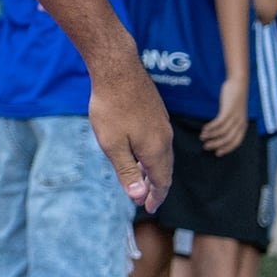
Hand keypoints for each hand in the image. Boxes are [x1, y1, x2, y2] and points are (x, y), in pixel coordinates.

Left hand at [87, 38, 171, 212]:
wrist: (117, 68)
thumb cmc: (111, 106)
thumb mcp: (112, 144)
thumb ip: (126, 170)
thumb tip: (136, 196)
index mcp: (155, 149)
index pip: (161, 182)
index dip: (155, 197)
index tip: (148, 208)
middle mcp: (164, 138)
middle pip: (165, 169)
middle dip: (155, 186)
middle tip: (144, 197)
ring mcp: (162, 123)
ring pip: (162, 154)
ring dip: (154, 169)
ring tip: (141, 177)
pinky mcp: (157, 112)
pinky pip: (159, 140)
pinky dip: (152, 153)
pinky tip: (139, 150)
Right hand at [201, 79, 247, 155]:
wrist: (239, 83)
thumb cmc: (235, 98)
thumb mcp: (236, 112)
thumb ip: (231, 122)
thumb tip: (221, 131)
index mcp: (243, 126)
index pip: (236, 143)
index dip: (227, 149)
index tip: (217, 153)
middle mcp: (240, 123)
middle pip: (228, 139)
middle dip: (216, 144)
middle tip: (206, 146)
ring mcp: (235, 117)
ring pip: (222, 132)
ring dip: (211, 136)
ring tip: (202, 137)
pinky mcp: (228, 110)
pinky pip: (218, 123)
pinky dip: (210, 127)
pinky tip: (204, 128)